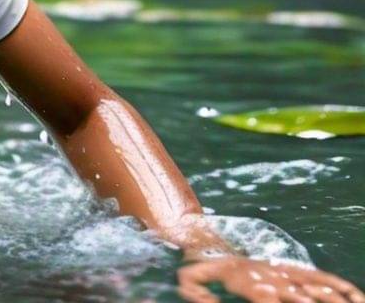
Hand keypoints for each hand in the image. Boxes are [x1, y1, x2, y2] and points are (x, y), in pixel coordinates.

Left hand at [177, 256, 364, 302]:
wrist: (209, 240)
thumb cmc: (203, 266)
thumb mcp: (189, 278)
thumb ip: (194, 290)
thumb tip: (209, 302)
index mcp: (246, 280)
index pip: (263, 295)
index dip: (271, 301)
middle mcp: (268, 275)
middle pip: (293, 292)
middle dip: (308, 302)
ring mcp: (281, 270)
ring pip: (311, 283)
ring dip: (332, 296)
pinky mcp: (290, 267)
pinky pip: (317, 274)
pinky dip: (336, 283)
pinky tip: (353, 294)